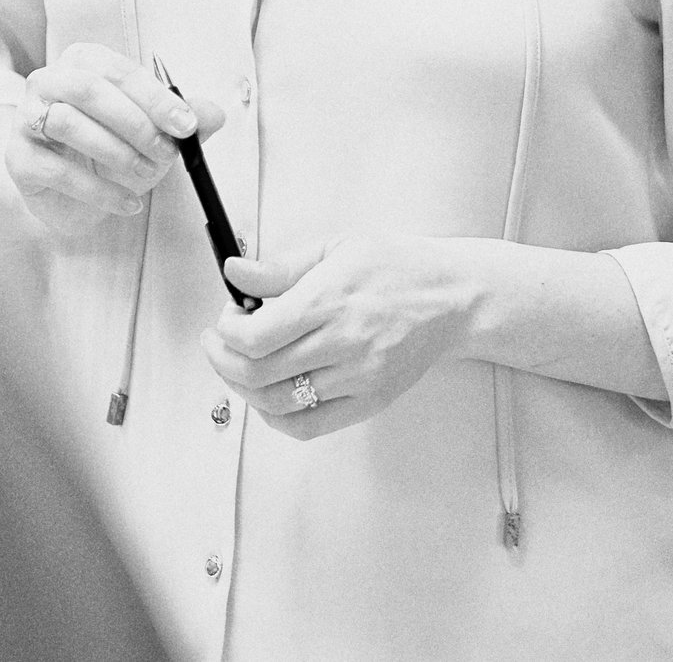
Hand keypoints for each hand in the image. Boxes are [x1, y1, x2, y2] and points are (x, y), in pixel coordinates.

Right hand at [6, 43, 223, 236]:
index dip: (155, 97)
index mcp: (81, 62)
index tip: (186, 125)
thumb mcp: (153, 132)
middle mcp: (46, 82)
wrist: (72, 196)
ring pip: (68, 123)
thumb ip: (183, 120)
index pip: (118, 70)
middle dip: (135, 122)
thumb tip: (215, 114)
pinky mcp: (18, 159)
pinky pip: (58, 170)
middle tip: (167, 152)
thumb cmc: (109, 150)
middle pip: (88, 89)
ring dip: (117, 153)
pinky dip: (99, 190)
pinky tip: (127, 202)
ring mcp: (26, 119)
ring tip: (147, 176)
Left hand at [202, 237, 475, 440]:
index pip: (255, 337)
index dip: (226, 332)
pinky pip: (309, 425)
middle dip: (222, 360)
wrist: (453, 298)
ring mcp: (357, 379)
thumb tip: (235, 273)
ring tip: (240, 365)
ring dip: (244, 388)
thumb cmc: (398, 267)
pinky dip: (276, 416)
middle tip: (218, 343)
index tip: (226, 317)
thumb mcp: (336, 247)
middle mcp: (342, 345)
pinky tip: (269, 395)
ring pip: (277, 403)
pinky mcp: (370, 401)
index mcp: (329, 302)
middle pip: (258, 374)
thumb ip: (280, 267)